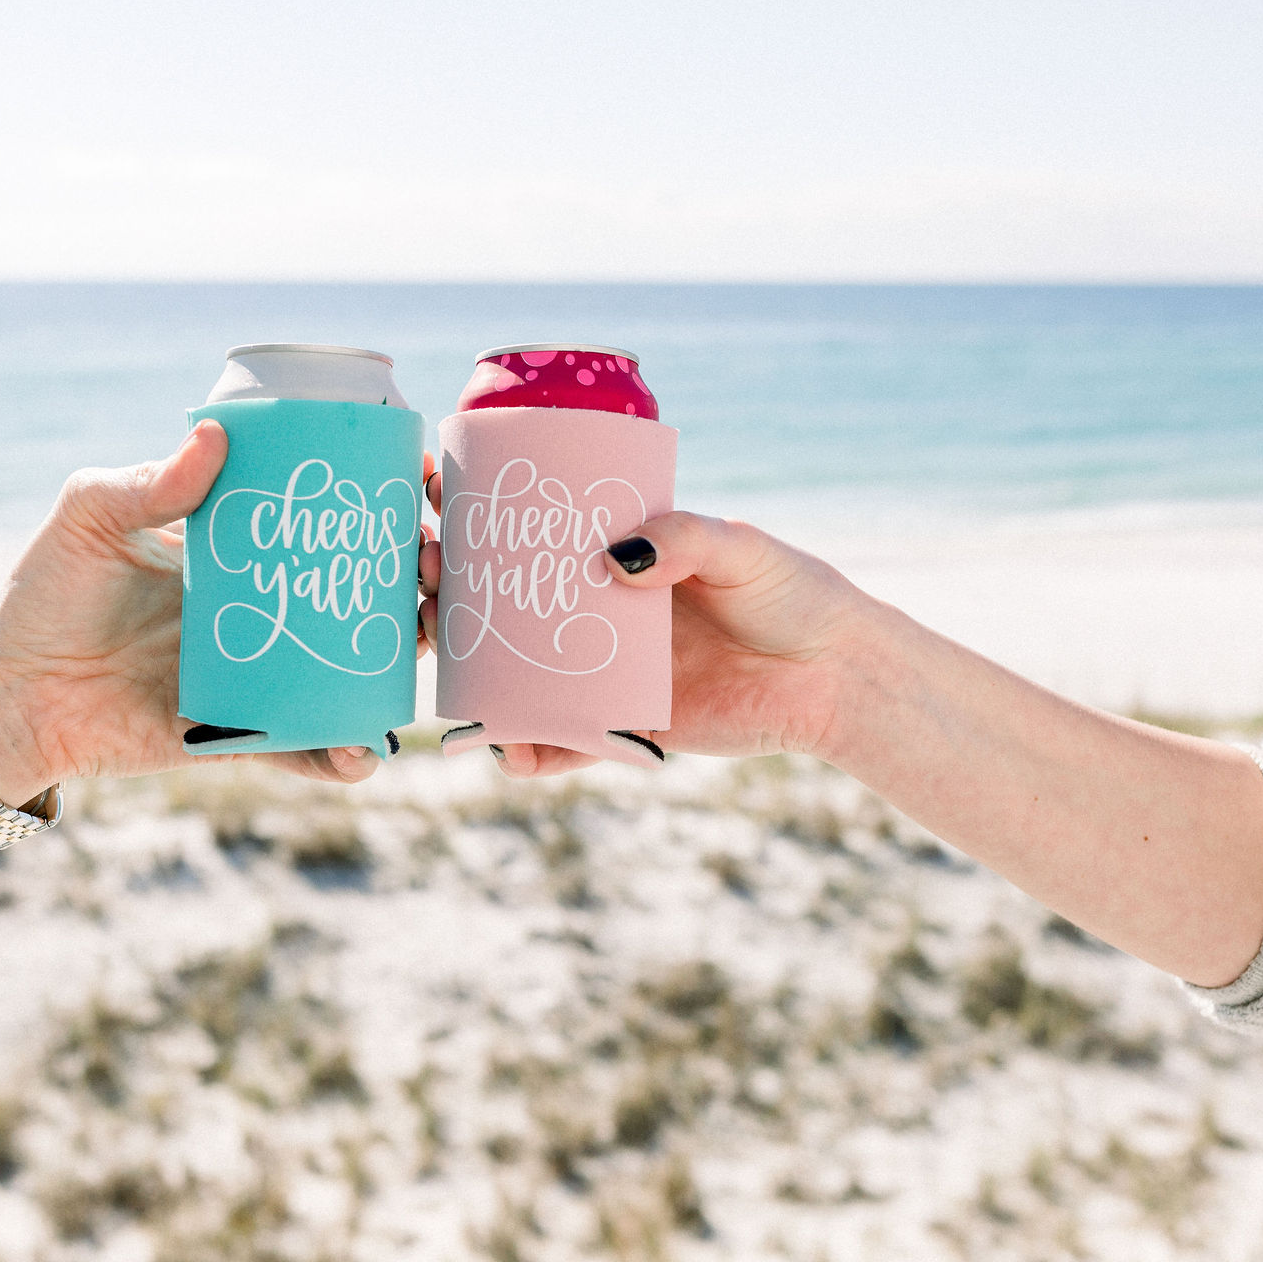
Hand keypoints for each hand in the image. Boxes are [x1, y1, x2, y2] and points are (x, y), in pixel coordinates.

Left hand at [0, 424, 436, 797]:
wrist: (13, 694)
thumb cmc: (47, 593)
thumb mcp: (91, 518)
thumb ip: (146, 482)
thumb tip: (214, 438)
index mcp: (249, 544)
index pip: (337, 510)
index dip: (393, 496)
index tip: (427, 482)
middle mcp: (274, 604)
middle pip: (374, 584)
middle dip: (425, 573)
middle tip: (433, 563)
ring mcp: (270, 669)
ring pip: (363, 663)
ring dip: (408, 654)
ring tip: (423, 637)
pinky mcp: (249, 734)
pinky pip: (312, 747)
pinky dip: (346, 752)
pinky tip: (363, 745)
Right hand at [435, 497, 870, 777]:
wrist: (836, 675)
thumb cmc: (792, 593)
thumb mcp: (737, 546)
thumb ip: (684, 540)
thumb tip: (617, 559)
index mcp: (618, 554)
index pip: (533, 532)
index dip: (477, 523)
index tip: (433, 507)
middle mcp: (601, 612)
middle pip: (506, 610)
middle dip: (453, 604)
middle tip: (427, 591)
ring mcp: (609, 671)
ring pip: (523, 678)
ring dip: (477, 684)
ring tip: (451, 684)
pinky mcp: (629, 726)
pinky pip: (568, 742)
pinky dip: (535, 751)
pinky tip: (513, 753)